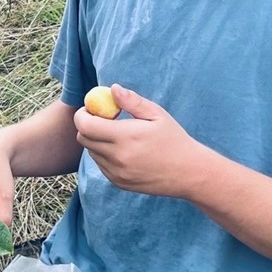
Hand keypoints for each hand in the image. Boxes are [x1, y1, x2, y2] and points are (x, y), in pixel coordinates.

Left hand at [73, 84, 201, 196]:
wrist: (189, 173)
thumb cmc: (174, 139)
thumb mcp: (157, 114)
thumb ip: (132, 101)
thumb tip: (112, 89)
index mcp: (125, 137)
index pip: (85, 125)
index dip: (83, 114)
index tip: (91, 108)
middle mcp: (117, 157)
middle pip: (83, 139)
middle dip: (87, 126)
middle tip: (101, 118)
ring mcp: (117, 173)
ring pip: (91, 152)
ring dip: (96, 140)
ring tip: (117, 134)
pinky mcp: (119, 183)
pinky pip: (101, 165)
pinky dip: (104, 155)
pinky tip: (123, 150)